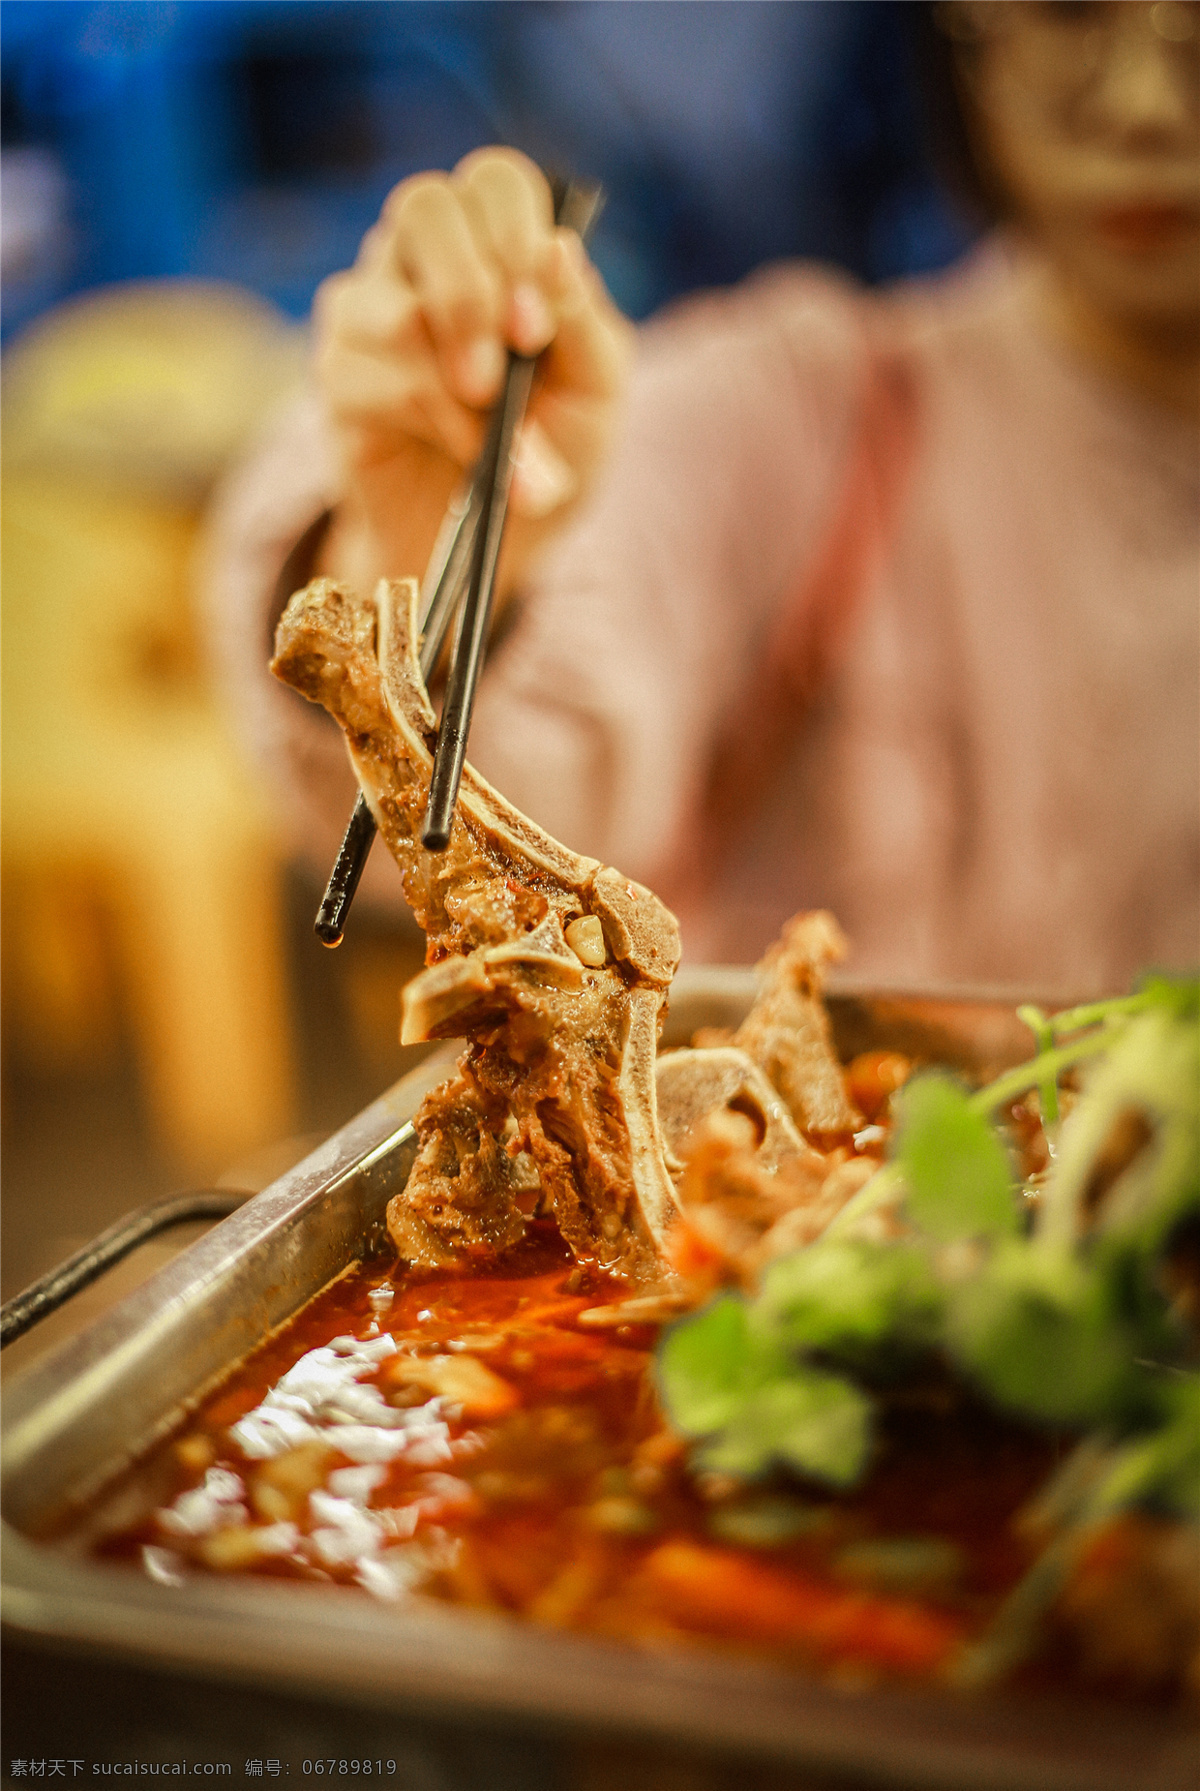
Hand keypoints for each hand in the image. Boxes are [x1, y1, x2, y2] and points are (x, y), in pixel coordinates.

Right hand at [313, 148, 632, 597]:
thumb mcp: (596, 387)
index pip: (494, 182)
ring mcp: (370, 310)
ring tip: (500, 442)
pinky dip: (435, 424)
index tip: (537, 325)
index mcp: (495, 242)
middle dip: (472, 291)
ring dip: (457, 383)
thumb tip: (559, 251)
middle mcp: (424, 258)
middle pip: (425, 208)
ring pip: (394, 307)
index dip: (516, 237)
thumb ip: (581, 319)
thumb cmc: (554, 445)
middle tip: (509, 365)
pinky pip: (369, 377)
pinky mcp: (339, 375)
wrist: (505, 536)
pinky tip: (467, 457)